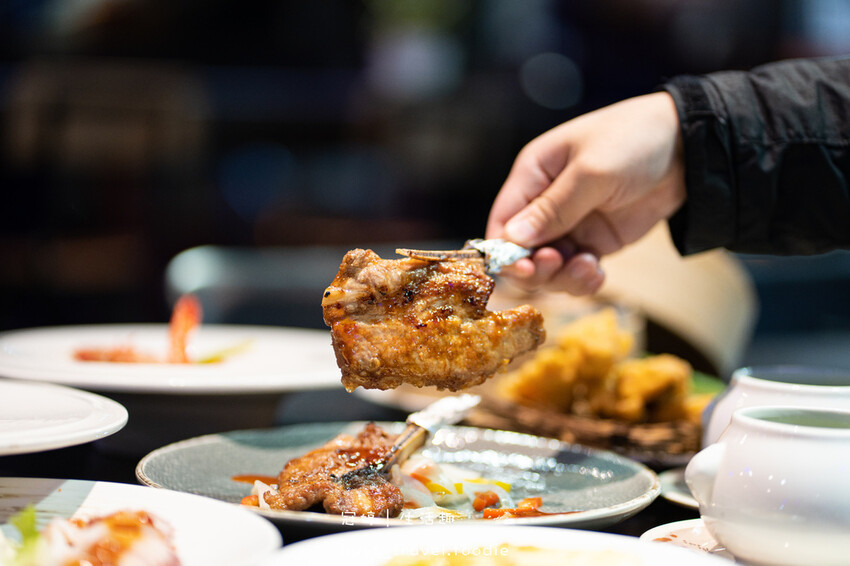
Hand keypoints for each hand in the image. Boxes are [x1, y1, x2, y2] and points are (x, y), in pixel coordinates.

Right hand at [486, 92, 685, 294]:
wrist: (689, 148)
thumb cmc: (633, 140)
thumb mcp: (591, 171)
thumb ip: (553, 208)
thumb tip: (512, 239)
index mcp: (533, 175)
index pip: (502, 221)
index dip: (506, 251)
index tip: (524, 268)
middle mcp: (545, 203)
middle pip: (521, 252)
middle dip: (536, 268)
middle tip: (557, 265)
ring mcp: (570, 225)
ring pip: (548, 268)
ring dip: (562, 277)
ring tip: (588, 267)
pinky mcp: (595, 241)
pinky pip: (576, 271)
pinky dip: (582, 280)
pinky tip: (597, 273)